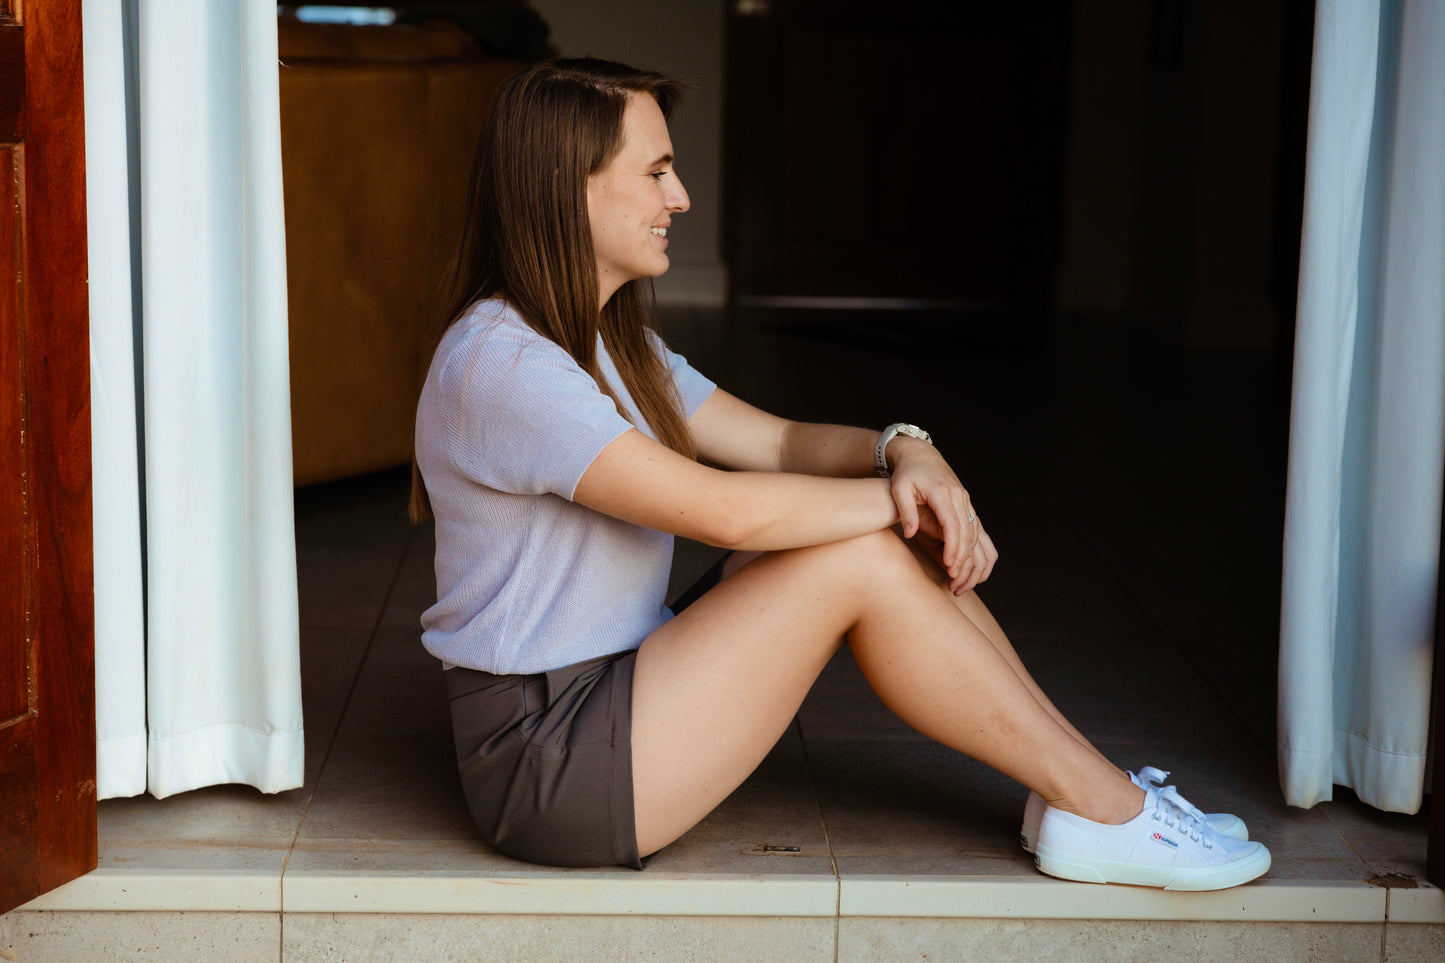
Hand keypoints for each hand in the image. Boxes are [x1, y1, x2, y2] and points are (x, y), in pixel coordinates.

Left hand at [888, 438, 994, 590]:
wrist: (920, 455)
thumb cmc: (906, 473)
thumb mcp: (899, 489)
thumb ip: (906, 511)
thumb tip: (910, 533)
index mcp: (943, 493)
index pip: (953, 525)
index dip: (953, 547)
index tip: (949, 566)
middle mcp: (959, 497)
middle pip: (967, 532)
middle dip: (962, 558)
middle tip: (954, 579)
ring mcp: (965, 500)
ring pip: (976, 533)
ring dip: (971, 557)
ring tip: (961, 578)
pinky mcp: (966, 504)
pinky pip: (977, 529)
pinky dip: (975, 548)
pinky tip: (970, 564)